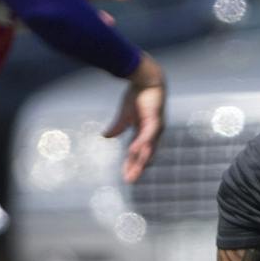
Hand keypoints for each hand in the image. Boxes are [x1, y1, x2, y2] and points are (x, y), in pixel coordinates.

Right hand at [104, 53, 164, 182]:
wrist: (146, 79)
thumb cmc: (137, 96)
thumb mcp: (123, 115)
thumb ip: (116, 127)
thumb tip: (105, 137)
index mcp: (144, 133)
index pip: (137, 153)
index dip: (131, 164)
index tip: (125, 176)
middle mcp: (152, 134)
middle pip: (145, 155)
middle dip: (136, 168)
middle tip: (129, 181)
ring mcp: (155, 128)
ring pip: (148, 149)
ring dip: (140, 162)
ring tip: (133, 173)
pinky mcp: (155, 120)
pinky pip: (148, 135)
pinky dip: (141, 144)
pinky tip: (134, 152)